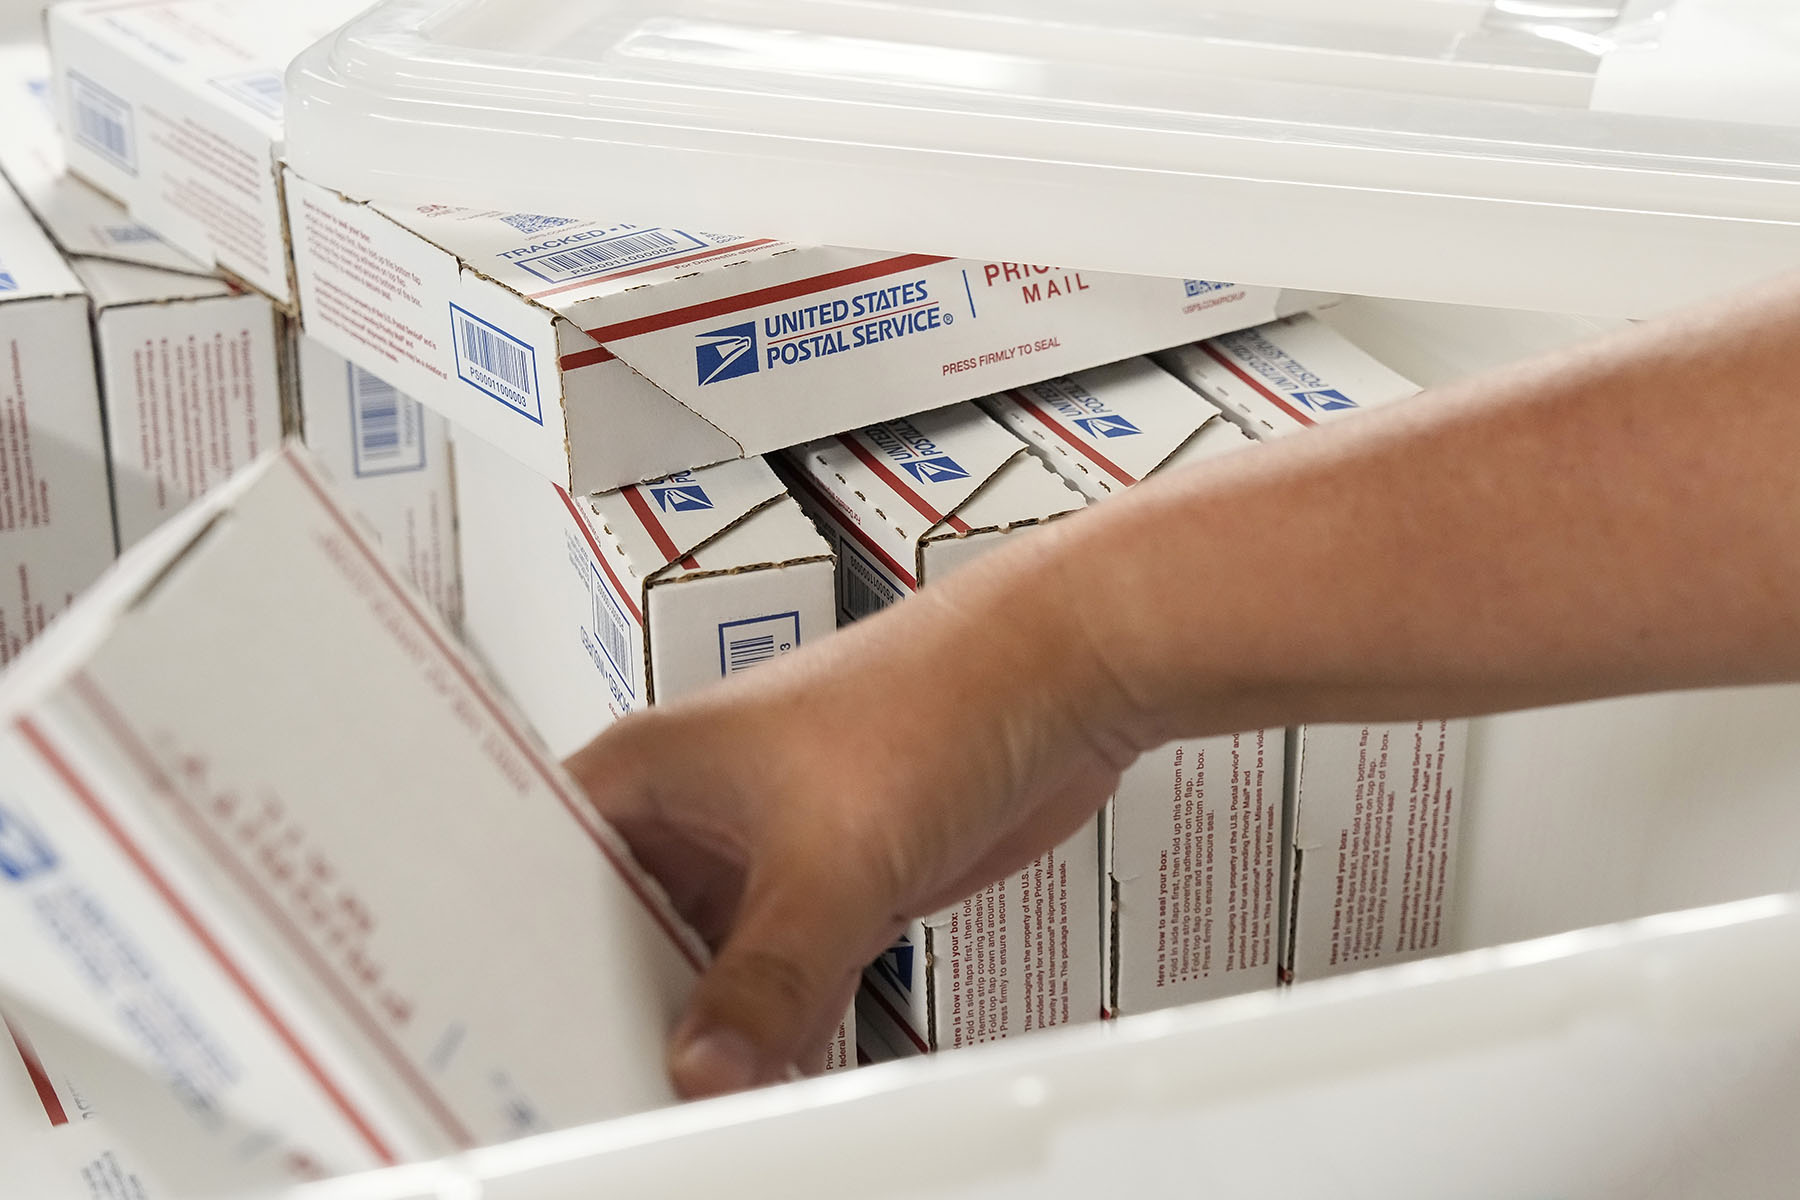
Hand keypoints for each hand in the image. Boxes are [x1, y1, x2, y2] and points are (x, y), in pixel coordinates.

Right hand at [566, 522, 1140, 1098]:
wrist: (1061, 677)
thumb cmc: (935, 696)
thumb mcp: (829, 861)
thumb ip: (762, 981)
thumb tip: (702, 1071)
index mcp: (650, 770)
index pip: (539, 874)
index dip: (518, 954)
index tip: (521, 1038)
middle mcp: (695, 810)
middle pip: (622, 935)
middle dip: (627, 1009)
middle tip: (612, 1090)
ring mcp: (765, 851)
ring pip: (708, 963)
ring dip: (713, 1029)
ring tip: (685, 1103)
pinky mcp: (832, 883)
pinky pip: (782, 975)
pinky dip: (780, 1026)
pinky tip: (771, 1081)